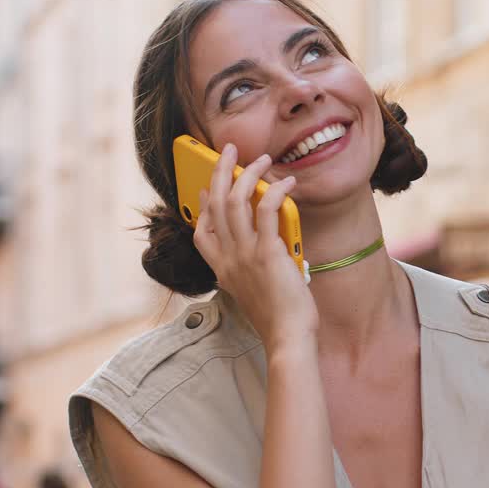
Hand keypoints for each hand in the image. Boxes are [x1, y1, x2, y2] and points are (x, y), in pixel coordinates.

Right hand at [192, 144, 317, 350]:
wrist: (287, 338)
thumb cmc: (277, 317)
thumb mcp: (253, 291)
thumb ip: (250, 268)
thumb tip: (262, 242)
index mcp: (221, 270)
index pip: (201, 232)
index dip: (202, 206)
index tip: (206, 188)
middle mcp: (228, 259)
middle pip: (214, 204)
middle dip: (219, 171)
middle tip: (228, 150)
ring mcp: (245, 255)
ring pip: (236, 200)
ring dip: (248, 174)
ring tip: (261, 160)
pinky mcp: (267, 254)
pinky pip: (267, 211)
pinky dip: (276, 192)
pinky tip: (286, 184)